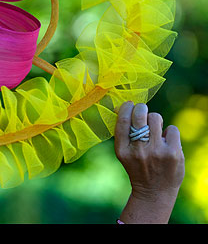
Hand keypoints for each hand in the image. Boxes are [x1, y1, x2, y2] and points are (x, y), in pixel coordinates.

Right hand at [114, 101, 184, 222]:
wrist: (154, 192)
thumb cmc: (137, 167)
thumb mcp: (123, 153)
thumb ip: (123, 134)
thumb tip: (126, 107)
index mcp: (123, 149)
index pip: (123, 120)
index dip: (126, 107)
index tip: (129, 105)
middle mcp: (139, 150)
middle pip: (140, 114)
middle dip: (141, 108)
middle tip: (142, 111)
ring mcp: (157, 151)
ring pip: (156, 118)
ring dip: (155, 120)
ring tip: (155, 130)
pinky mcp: (173, 153)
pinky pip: (172, 128)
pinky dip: (169, 132)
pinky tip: (166, 141)